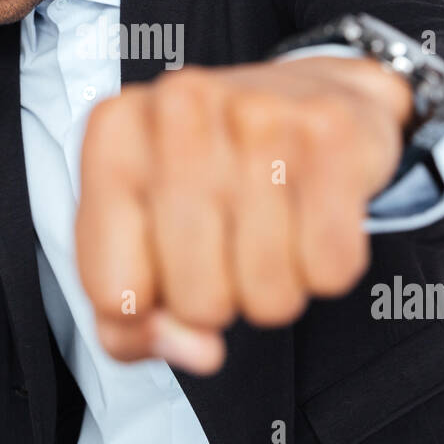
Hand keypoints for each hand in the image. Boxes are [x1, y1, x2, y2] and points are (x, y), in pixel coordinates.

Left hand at [75, 55, 412, 374]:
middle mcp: (179, 109)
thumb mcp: (141, 233)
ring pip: (268, 292)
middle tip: (229, 245)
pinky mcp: (329, 132)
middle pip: (198, 300)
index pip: (114, 293)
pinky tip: (312, 213)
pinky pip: (330, 267)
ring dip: (276, 285)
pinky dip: (327, 264)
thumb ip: (131, 320)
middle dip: (221, 299)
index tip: (164, 276)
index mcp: (113, 134)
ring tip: (271, 226)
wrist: (310, 92)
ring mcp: (257, 114)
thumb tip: (197, 351)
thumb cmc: (212, 168)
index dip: (149, 312)